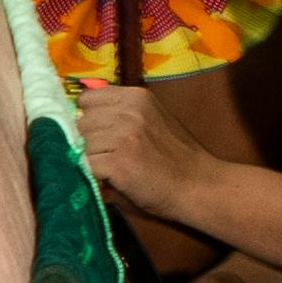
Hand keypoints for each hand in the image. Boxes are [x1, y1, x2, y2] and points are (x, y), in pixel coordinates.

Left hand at [67, 76, 191, 200]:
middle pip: (81, 123)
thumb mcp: (153, 119)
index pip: (87, 99)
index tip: (100, 134)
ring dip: (92, 160)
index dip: (89, 118)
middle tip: (110, 156)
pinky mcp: (118, 162)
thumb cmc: (176, 157)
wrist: (200, 185)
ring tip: (115, 169)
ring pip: (81, 145)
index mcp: (136, 97)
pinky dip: (94, 176)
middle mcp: (129, 111)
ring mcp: (123, 136)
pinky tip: (113, 179)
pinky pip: (86, 166)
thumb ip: (122, 113)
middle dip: (89, 141)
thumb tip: (81, 118)